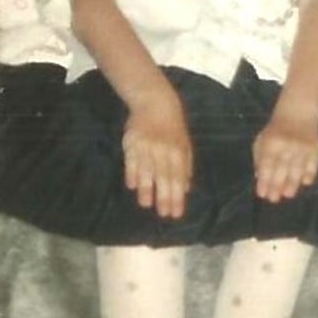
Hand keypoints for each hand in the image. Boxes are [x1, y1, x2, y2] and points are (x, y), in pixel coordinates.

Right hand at [122, 93, 192, 218]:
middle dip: (164, 197)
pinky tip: (132, 186)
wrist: (156, 103)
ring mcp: (147, 146)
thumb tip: (185, 189)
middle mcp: (163, 151)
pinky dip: (132, 173)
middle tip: (164, 214)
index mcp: (178, 152)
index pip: (178, 179)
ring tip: (146, 204)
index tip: (176, 213)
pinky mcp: (132, 142)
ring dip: (146, 189)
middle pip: (164, 177)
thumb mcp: (185, 145)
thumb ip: (186, 167)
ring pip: (146, 171)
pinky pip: (131, 161)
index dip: (177, 197)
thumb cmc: (173, 128)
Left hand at [253, 111, 317, 202]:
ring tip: (287, 194)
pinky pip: (313, 167)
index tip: (262, 194)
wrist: (298, 113)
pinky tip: (303, 182)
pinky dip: (308, 175)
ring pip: (297, 171)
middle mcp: (288, 146)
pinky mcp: (316, 150)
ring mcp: (303, 148)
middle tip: (273, 199)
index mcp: (271, 143)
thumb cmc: (276, 130)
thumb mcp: (262, 141)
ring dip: (292, 185)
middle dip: (276, 187)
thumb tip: (260, 179)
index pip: (267, 166)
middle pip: (281, 171)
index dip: (264, 181)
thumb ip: (260, 159)